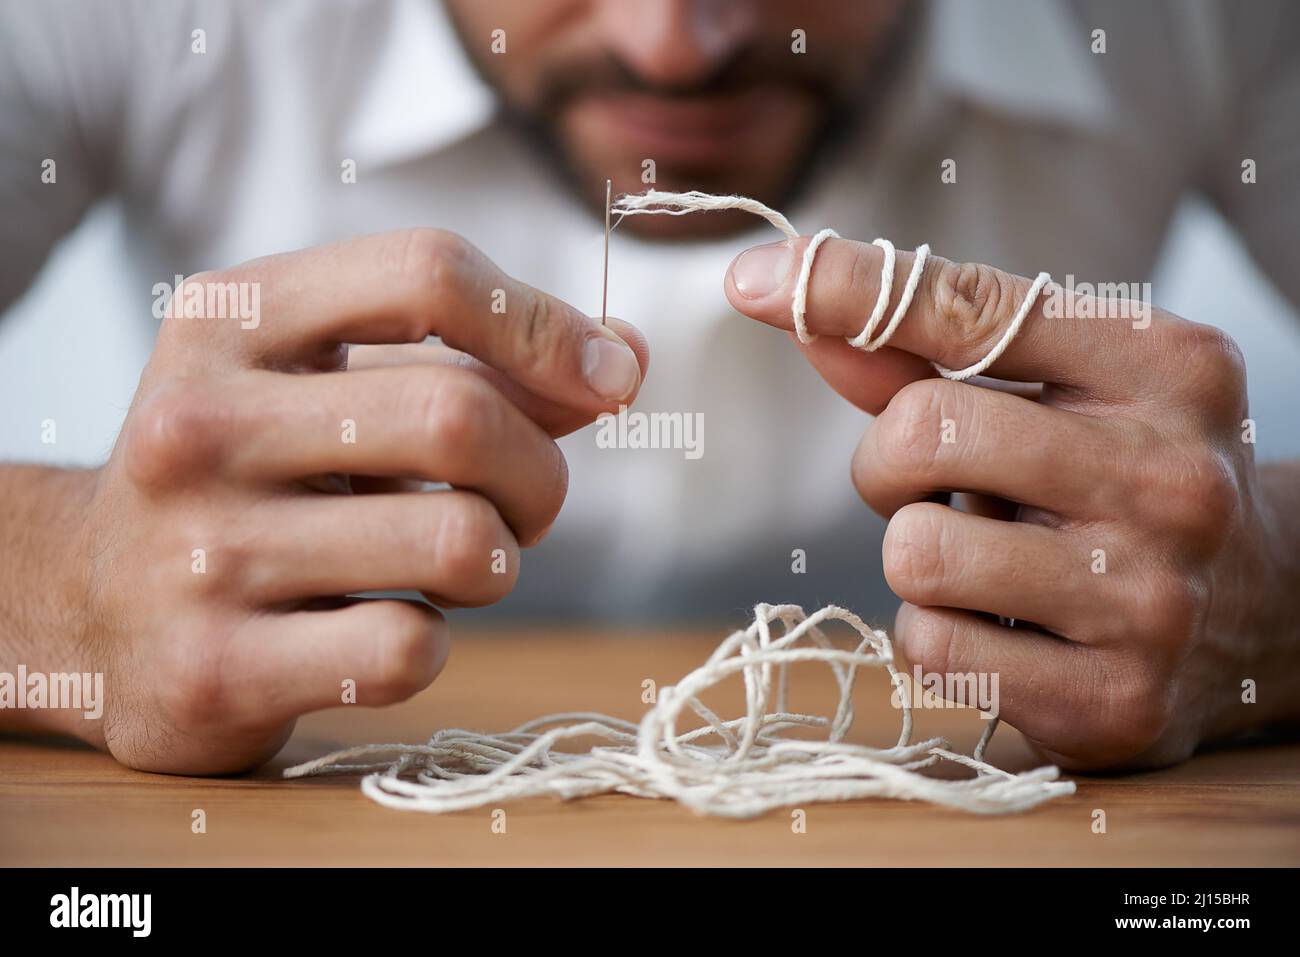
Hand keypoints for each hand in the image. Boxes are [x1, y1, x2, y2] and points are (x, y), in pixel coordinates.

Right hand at [59, 229, 646, 773]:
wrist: (84, 606)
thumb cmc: (250, 475)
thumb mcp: (330, 384)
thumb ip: (478, 362)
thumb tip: (625, 357)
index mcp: (232, 320)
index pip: (427, 273)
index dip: (548, 325)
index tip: (609, 377)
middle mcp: (200, 423)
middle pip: (461, 415)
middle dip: (540, 470)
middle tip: (528, 502)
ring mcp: (199, 549)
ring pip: (458, 542)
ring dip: (500, 561)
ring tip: (457, 564)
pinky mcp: (215, 667)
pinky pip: (409, 648)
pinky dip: (436, 640)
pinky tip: (387, 628)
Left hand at [726, 236, 1299, 769]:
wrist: (1264, 614)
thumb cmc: (1119, 476)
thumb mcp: (1058, 390)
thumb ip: (922, 346)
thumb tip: (783, 293)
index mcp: (1166, 365)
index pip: (967, 305)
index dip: (842, 286)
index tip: (749, 278)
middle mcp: (1172, 476)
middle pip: (920, 433)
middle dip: (891, 462)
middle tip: (943, 484)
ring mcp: (1150, 598)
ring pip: (914, 552)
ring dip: (916, 553)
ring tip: (986, 557)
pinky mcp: (1112, 701)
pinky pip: (930, 647)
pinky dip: (936, 633)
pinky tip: (1004, 629)